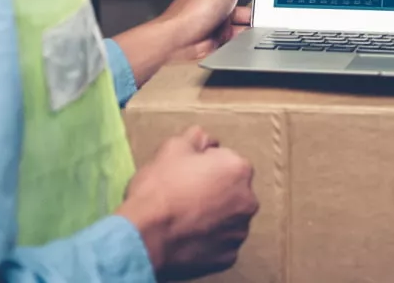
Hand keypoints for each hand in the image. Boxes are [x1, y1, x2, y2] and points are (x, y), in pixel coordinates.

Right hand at [117, 126, 258, 280]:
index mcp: (239, 169)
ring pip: (229, 218)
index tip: (187, 174)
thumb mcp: (172, 148)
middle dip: (215, 191)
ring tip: (185, 218)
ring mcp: (239, 231)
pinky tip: (188, 236)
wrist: (145, 235)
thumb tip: (207, 139)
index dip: (205, 165)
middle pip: (232, 191)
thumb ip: (196, 138)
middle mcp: (248, 200)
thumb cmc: (160, 188)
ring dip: (215, 216)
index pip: (226, 161)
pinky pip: (221, 242)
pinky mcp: (229, 256)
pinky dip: (209, 240)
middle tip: (186, 196)